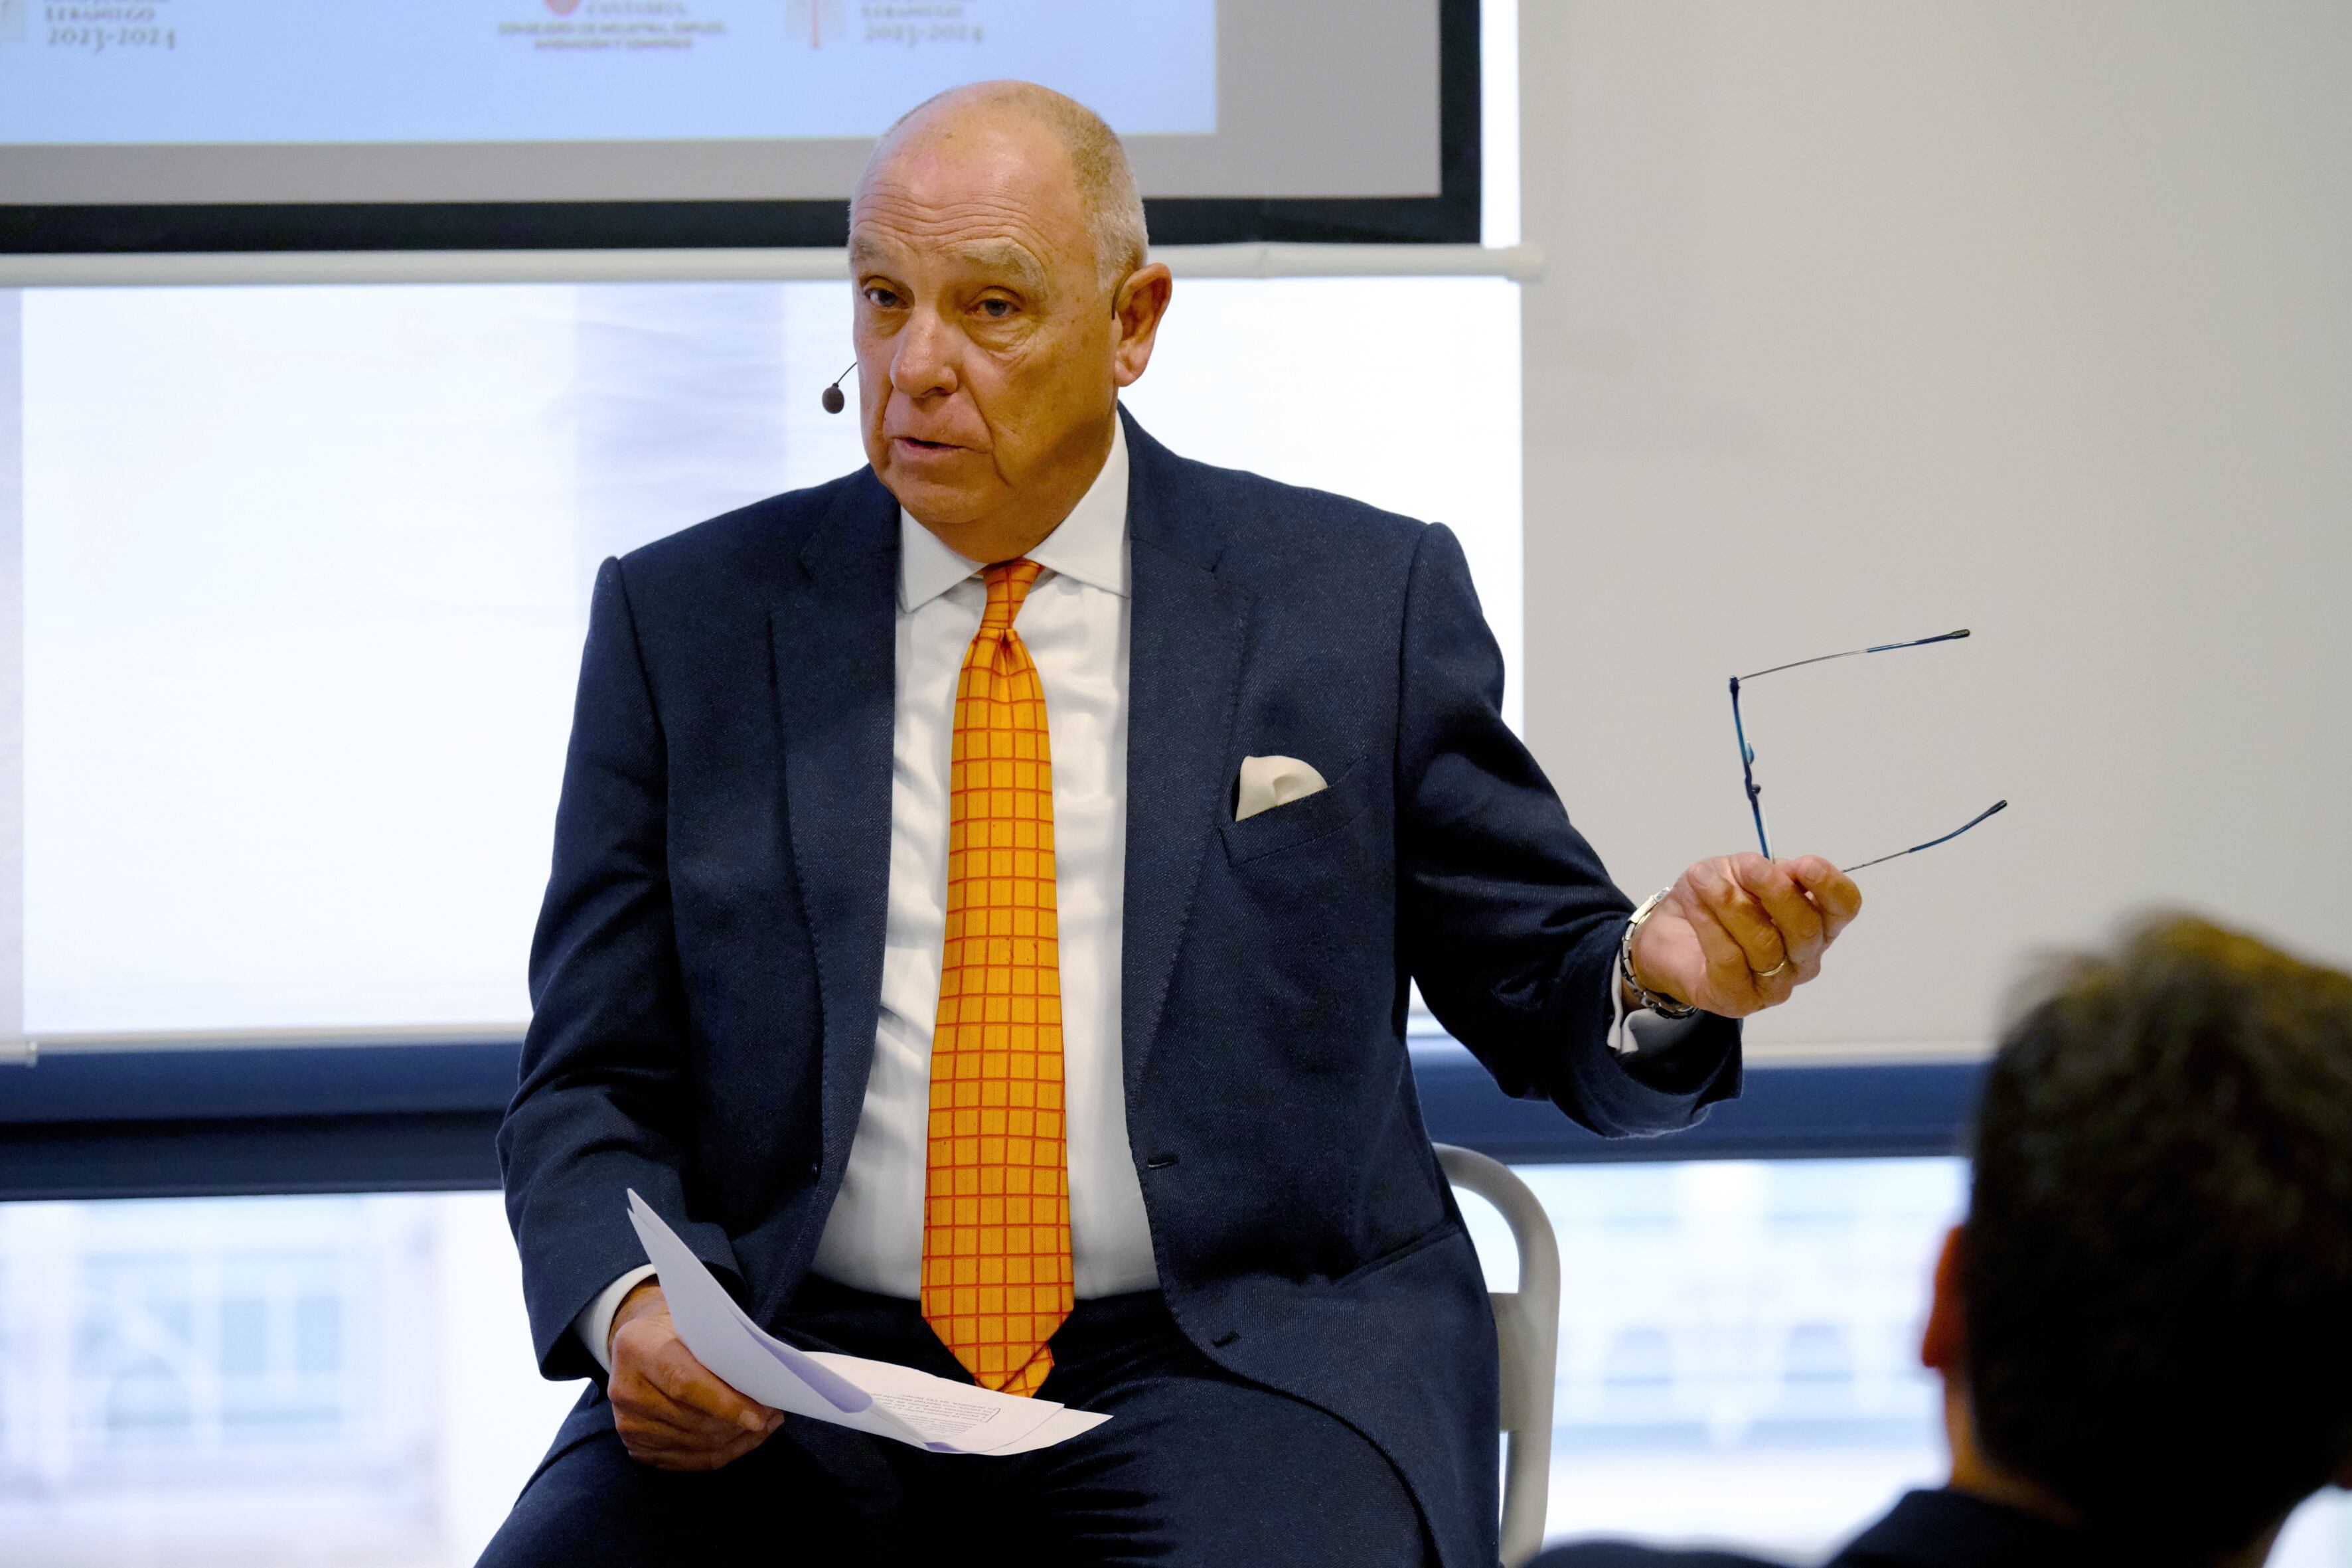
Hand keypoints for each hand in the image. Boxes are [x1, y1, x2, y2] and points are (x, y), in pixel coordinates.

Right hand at [605, 1281, 782, 1469]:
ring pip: (695, 1444)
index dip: (725, 1403)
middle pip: (693, 1421)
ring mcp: (628, 1422)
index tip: (760, 1417)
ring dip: (736, 1439)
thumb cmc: (677, 1327)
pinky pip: (688, 1460)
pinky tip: (744, 1438)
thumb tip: (762, 1379)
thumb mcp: (694, 1320)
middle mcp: (626, 1388)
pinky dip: (721, 1452)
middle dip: (739, 1423)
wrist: (638, 1345)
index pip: (685, 1383)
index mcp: (638, 1346)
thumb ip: (719, 1346)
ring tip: (765, 1423)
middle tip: (773, 1413)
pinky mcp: (636, 1445)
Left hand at [1627, 854, 1860, 1018]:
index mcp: (1816, 922)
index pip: (1843, 907)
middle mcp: (1804, 959)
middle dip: (1775, 891)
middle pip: (1805, 928)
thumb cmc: (1713, 900)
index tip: (1804, 864)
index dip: (1830, 885)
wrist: (1667, 933)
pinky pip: (1730, 960)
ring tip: (1701, 879)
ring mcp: (1775, 985)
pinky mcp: (1738, 1000)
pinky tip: (1695, 906)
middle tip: (1745, 866)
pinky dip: (1710, 926)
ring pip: (1765, 944)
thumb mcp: (1737, 871)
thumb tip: (1780, 869)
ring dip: (1731, 904)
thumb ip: (1761, 870)